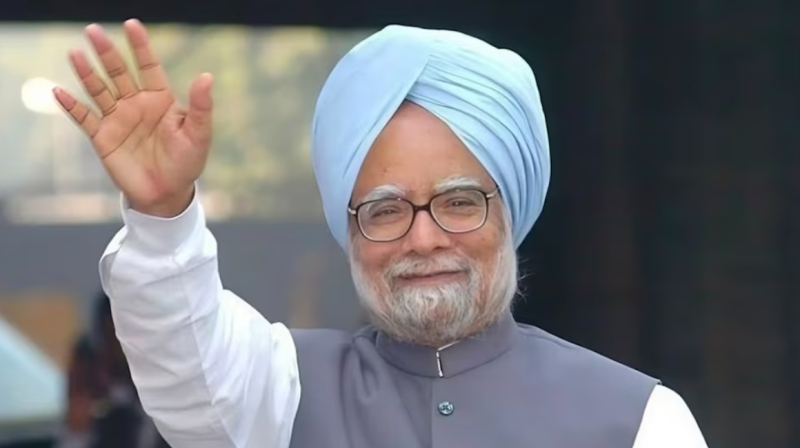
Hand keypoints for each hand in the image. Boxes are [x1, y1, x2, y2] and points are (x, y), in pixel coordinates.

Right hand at [53, 19, 212, 216]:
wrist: (167, 193)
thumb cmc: (187, 162)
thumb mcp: (198, 135)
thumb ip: (201, 107)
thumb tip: (206, 76)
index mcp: (160, 99)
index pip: (148, 66)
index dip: (140, 46)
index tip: (132, 25)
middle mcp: (136, 104)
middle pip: (118, 72)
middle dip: (106, 52)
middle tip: (93, 30)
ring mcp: (117, 119)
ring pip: (98, 90)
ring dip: (86, 73)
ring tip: (75, 53)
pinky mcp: (103, 137)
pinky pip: (84, 118)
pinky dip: (71, 106)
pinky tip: (59, 92)